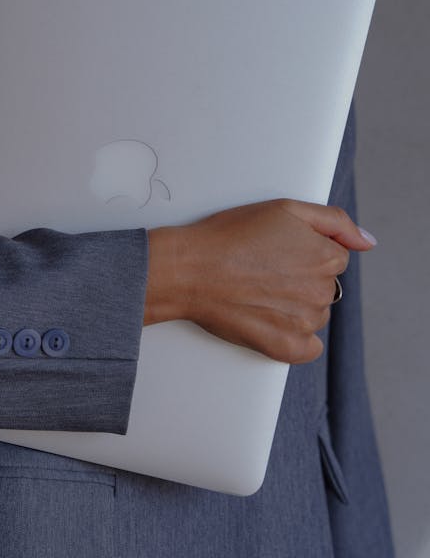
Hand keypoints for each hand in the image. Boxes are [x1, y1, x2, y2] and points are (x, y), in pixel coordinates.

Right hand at [143, 199, 375, 362]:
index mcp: (325, 257)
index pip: (333, 257)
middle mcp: (321, 291)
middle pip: (324, 287)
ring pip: (314, 315)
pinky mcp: (286, 346)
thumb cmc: (229, 236)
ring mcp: (304, 322)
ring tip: (257, 292)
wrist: (189, 270)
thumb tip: (367, 242)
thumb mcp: (285, 209)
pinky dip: (292, 338)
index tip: (276, 251)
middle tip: (261, 270)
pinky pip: (307, 348)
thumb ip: (335, 221)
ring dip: (294, 307)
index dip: (303, 252)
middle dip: (299, 279)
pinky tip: (268, 319)